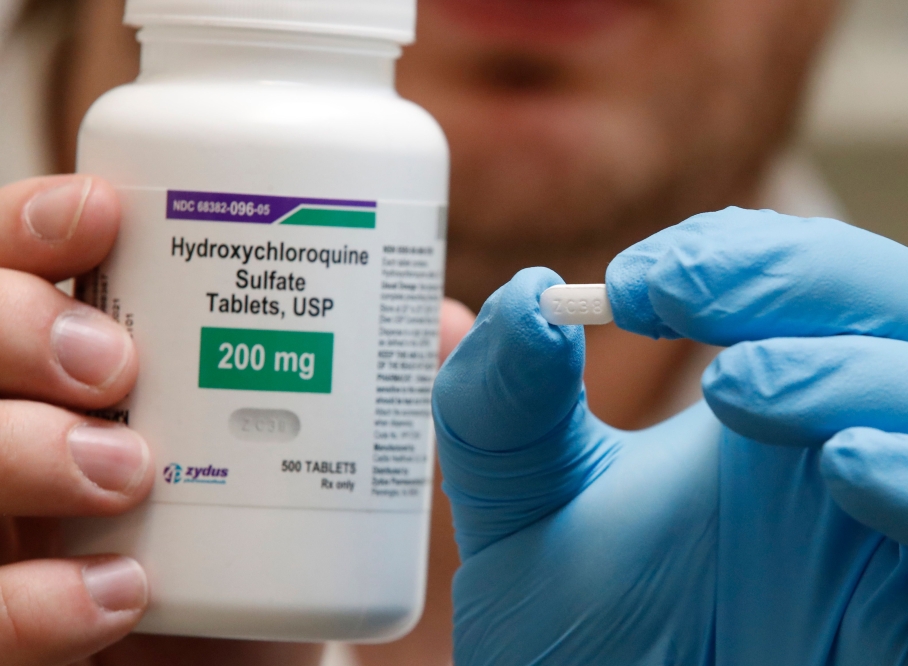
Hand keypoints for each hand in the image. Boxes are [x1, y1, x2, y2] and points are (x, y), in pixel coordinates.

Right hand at [0, 176, 476, 665]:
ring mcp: (2, 524)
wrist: (254, 636)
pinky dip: (37, 601)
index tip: (104, 214)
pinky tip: (125, 590)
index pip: (8, 261)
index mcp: (72, 361)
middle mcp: (14, 424)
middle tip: (121, 363)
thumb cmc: (278, 526)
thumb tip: (441, 320)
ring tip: (130, 470)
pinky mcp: (9, 617)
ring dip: (23, 450)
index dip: (31, 221)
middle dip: (17, 326)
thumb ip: (379, 383)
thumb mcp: (327, 444)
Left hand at [433, 208, 907, 664]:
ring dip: (862, 370)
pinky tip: (849, 463)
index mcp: (776, 419)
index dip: (742, 252)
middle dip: (803, 276)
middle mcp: (859, 466)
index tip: (632, 280)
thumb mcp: (522, 514)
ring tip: (733, 387)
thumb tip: (517, 296)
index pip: (815, 282)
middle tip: (678, 294)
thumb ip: (502, 401)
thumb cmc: (582, 652)